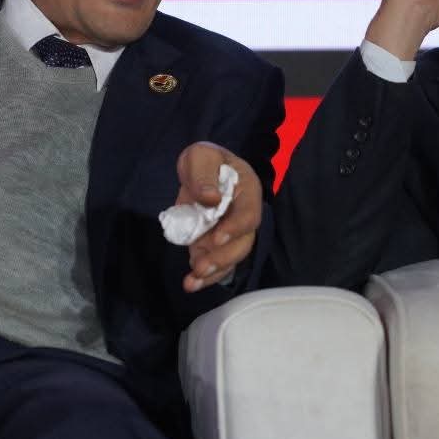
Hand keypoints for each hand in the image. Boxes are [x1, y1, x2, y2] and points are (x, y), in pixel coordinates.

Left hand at [174, 141, 262, 292]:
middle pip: (243, 243)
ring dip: (214, 272)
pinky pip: (215, 264)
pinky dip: (204, 277)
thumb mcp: (201, 155)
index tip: (217, 238)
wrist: (199, 171)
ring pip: (231, 258)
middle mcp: (244, 216)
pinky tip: (190, 284)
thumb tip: (211, 198)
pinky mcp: (215, 245)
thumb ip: (204, 173)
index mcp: (247, 191)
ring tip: (192, 280)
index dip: (235, 228)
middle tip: (201, 266)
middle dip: (223, 257)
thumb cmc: (205, 160)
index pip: (248, 214)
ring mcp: (231, 234)